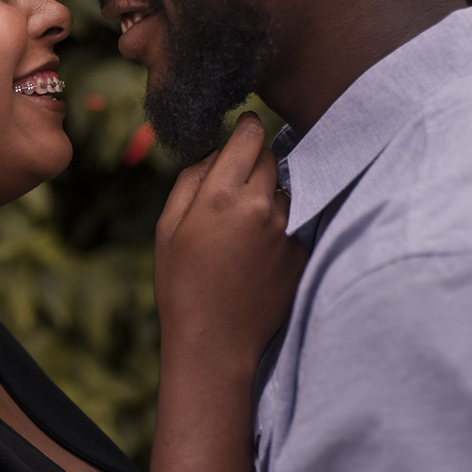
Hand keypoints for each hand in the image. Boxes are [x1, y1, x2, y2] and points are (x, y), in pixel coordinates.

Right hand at [154, 112, 306, 378]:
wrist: (216, 342)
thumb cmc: (181, 284)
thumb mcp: (168, 228)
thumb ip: (190, 179)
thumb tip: (213, 150)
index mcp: (222, 195)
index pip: (250, 136)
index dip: (246, 128)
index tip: (243, 129)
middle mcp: (261, 206)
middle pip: (271, 158)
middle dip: (255, 162)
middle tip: (235, 185)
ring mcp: (288, 230)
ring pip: (286, 189)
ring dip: (270, 194)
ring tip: (245, 226)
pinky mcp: (303, 252)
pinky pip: (295, 221)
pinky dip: (280, 225)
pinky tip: (258, 252)